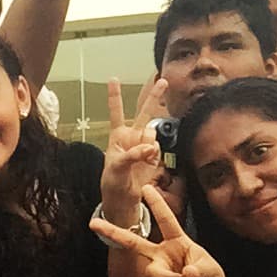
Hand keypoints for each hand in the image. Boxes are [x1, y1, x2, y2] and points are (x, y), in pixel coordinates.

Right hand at [90, 184, 227, 276]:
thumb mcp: (210, 270)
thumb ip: (198, 270)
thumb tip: (185, 274)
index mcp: (178, 241)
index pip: (166, 220)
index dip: (156, 204)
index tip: (146, 188)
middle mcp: (162, 252)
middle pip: (134, 241)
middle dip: (113, 232)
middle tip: (94, 223)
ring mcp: (157, 269)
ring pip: (151, 272)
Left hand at [100, 78, 169, 226]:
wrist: (124, 198)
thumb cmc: (113, 182)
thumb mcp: (116, 168)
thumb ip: (132, 155)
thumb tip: (150, 147)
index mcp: (117, 136)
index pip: (116, 112)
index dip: (115, 96)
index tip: (113, 78)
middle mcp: (132, 137)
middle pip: (144, 112)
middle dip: (154, 96)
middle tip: (163, 80)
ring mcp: (144, 145)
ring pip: (152, 134)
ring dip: (148, 143)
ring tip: (140, 158)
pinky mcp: (154, 155)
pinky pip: (158, 148)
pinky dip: (154, 154)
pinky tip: (147, 162)